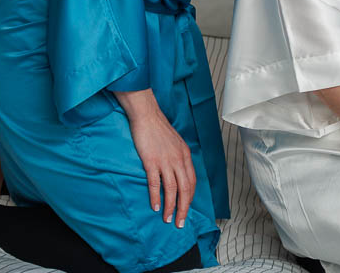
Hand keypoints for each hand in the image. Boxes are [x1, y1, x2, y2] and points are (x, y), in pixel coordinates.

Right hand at [117, 89, 195, 227]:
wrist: (147, 115)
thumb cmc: (159, 129)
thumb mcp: (175, 143)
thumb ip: (178, 158)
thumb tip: (178, 173)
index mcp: (185, 155)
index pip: (192, 182)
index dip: (190, 198)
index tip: (186, 210)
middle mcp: (178, 159)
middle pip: (185, 189)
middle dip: (184, 208)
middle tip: (180, 223)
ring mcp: (166, 161)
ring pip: (172, 189)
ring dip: (171, 207)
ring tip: (168, 219)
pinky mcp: (151, 161)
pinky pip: (156, 183)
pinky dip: (156, 197)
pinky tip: (155, 207)